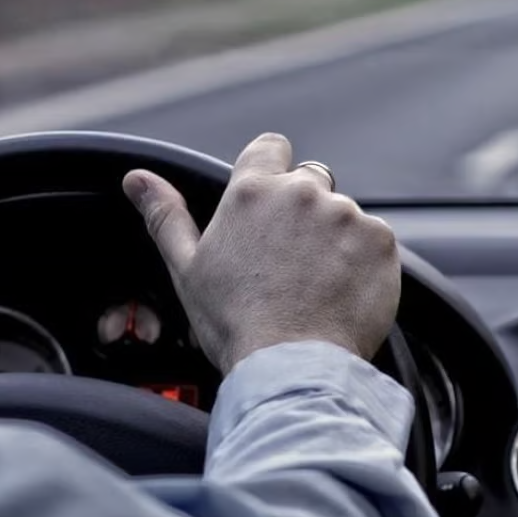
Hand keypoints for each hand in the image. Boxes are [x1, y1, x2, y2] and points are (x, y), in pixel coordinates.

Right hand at [122, 133, 401, 371]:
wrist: (291, 368)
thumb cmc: (234, 323)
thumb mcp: (187, 268)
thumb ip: (165, 215)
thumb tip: (137, 178)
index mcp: (251, 192)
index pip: (271, 148)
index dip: (272, 172)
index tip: (269, 204)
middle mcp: (302, 193)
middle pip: (311, 180)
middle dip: (304, 210)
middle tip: (291, 260)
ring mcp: (345, 215)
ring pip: (344, 214)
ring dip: (336, 238)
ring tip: (317, 285)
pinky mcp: (380, 241)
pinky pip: (375, 241)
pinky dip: (364, 261)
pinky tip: (343, 293)